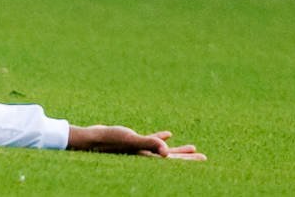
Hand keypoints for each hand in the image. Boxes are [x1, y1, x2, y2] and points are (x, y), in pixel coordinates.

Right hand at [67, 126, 204, 159]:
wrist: (91, 139)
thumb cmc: (110, 141)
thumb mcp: (131, 140)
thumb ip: (149, 143)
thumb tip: (167, 152)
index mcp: (149, 157)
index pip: (174, 160)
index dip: (189, 160)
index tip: (203, 158)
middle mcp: (146, 156)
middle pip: (172, 158)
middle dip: (188, 157)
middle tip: (203, 157)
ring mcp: (140, 150)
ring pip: (164, 151)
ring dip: (177, 149)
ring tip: (192, 147)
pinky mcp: (133, 142)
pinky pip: (151, 141)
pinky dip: (160, 138)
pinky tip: (168, 133)